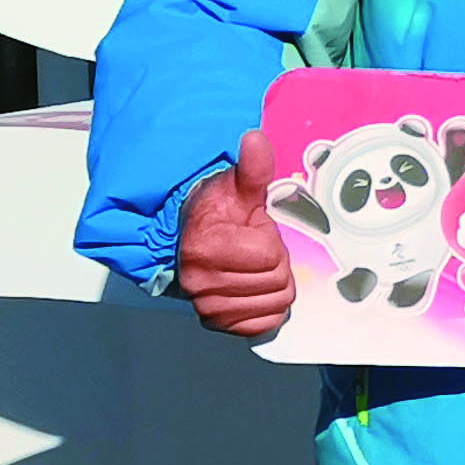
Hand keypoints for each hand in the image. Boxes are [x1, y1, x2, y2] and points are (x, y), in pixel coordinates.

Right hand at [173, 130, 295, 340]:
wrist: (188, 237)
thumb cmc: (214, 213)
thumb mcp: (237, 187)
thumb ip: (252, 167)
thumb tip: (254, 140)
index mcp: (205, 248)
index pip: (270, 257)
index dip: (272, 242)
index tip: (254, 231)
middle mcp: (200, 282)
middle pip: (277, 283)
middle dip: (276, 264)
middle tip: (256, 250)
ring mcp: (207, 306)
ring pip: (275, 305)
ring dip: (272, 286)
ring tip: (253, 267)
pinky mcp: (216, 322)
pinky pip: (263, 325)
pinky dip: (266, 308)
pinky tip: (253, 287)